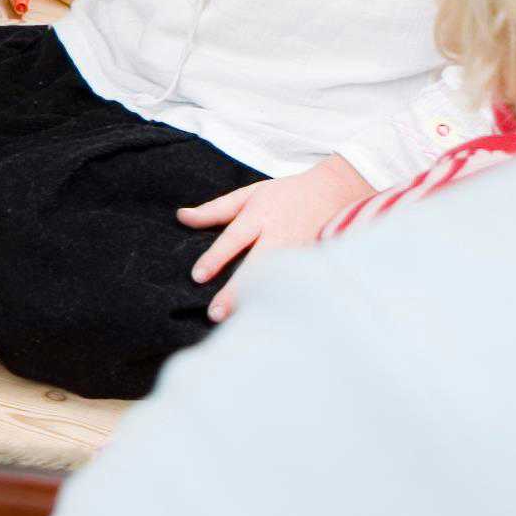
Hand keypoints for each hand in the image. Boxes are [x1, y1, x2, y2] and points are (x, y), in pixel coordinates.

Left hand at [176, 158, 373, 319]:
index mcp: (260, 216)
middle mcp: (280, 235)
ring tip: (239, 324)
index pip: (234, 239)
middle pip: (256, 267)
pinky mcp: (315, 262)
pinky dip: (282, 302)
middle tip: (216, 314)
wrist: (334, 191)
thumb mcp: (248, 195)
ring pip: (277, 281)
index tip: (198, 276)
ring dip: (259, 302)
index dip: (216, 258)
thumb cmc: (284, 195)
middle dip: (236, 292)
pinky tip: (268, 320)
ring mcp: (300, 251)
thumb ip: (215, 210)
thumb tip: (181, 217)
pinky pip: (295, 286)